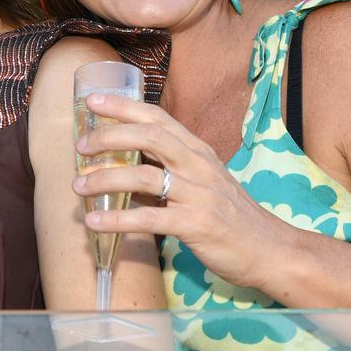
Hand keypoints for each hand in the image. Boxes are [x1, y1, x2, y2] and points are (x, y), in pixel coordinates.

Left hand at [71, 93, 292, 291]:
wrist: (271, 249)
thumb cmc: (232, 216)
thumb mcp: (203, 181)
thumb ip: (169, 169)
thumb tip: (124, 166)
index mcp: (198, 151)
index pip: (157, 117)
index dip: (123, 106)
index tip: (92, 100)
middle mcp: (198, 165)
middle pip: (148, 136)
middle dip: (108, 137)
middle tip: (80, 146)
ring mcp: (198, 194)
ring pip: (144, 177)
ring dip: (105, 180)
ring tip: (78, 187)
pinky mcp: (196, 225)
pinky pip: (149, 218)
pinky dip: (117, 219)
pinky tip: (94, 222)